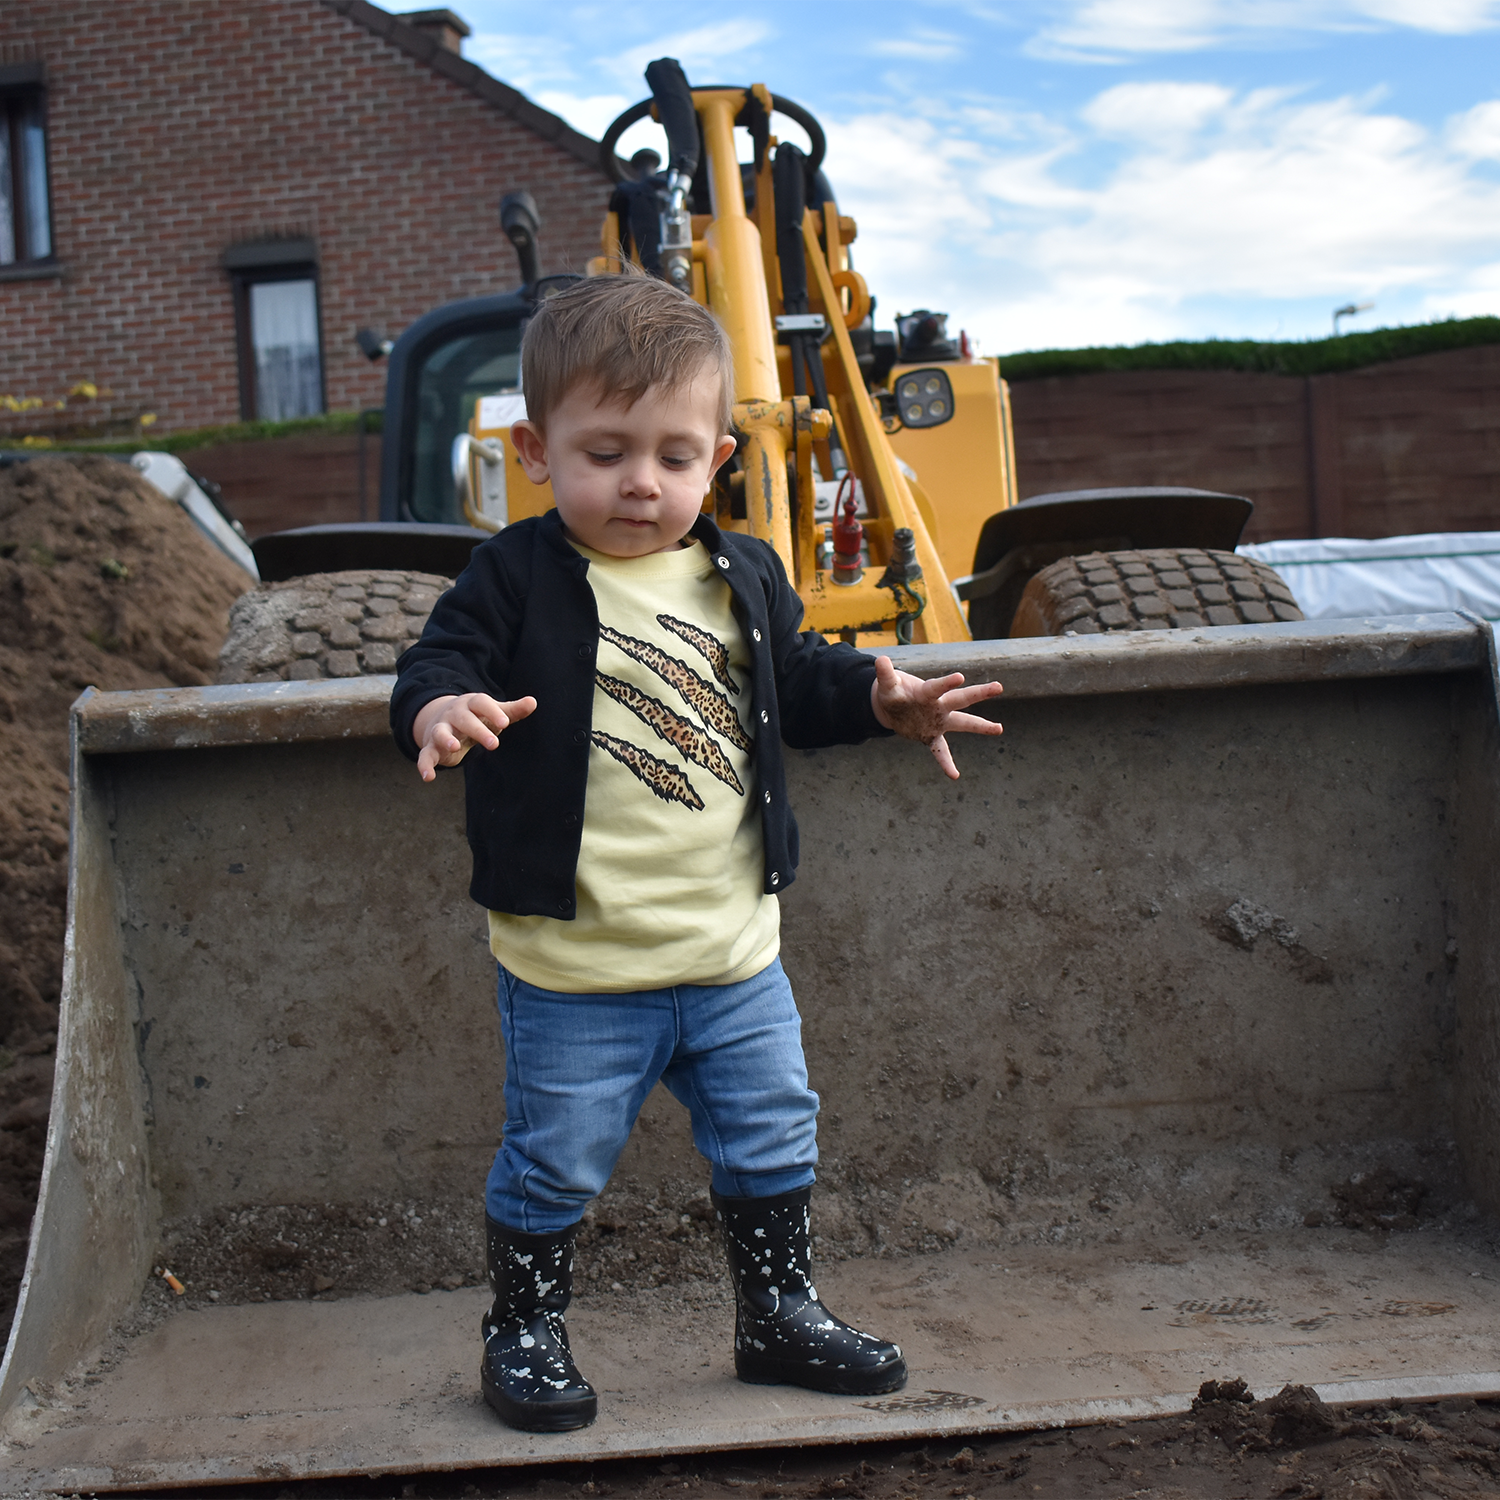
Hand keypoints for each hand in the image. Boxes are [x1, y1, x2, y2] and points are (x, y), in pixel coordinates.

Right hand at [414, 692, 536, 781]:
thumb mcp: (493, 713)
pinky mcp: (431, 747)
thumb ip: (512, 710)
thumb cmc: (476, 717)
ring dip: (446, 739)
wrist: (443, 718)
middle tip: (494, 744)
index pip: (481, 703)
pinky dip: (424, 765)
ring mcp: (440, 729)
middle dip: (477, 730)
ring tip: (455, 748)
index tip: (505, 723)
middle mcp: (454, 715)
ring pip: (440, 732)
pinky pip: (425, 755)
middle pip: (464, 719)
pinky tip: (428, 777)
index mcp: (471, 704)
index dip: (493, 712)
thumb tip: (533, 702)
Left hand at [870, 656, 1002, 779]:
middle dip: (979, 693)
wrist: (892, 707)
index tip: (960, 677)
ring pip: (962, 722)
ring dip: (980, 726)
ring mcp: (938, 721)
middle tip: (998, 687)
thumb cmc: (895, 692)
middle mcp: (938, 706)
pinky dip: (946, 763)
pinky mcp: (931, 736)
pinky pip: (940, 751)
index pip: (938, 687)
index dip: (946, 683)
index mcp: (927, 692)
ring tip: (999, 728)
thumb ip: (885, 674)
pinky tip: (954, 776)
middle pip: (960, 699)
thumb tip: (881, 660)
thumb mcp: (888, 684)